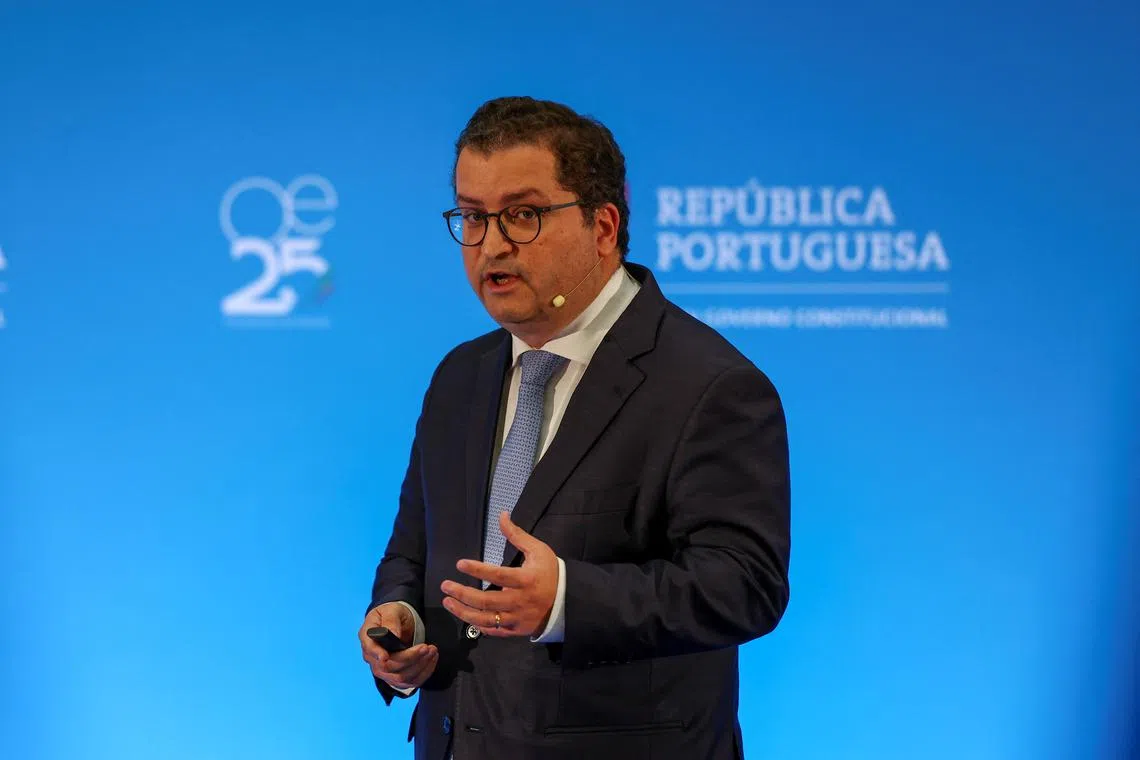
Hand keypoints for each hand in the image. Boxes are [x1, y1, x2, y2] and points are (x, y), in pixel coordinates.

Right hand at [358, 602, 437, 690]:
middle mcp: (373, 658)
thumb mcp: (391, 610)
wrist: (396, 623)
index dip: (378, 655)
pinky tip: (431, 660)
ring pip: (401, 678)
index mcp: (368, 639)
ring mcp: (384, 670)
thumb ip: (391, 621)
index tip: (387, 656)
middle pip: (389, 667)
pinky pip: (410, 682)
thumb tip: (394, 635)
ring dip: (420, 666)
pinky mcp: (396, 677)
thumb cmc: (391, 614)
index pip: (370, 651)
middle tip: (427, 647)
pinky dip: (424, 673)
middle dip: (410, 658)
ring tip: (432, 651)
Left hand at [440, 511, 558, 637]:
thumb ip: (517, 535)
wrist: (567, 600)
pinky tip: (466, 616)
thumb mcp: (537, 550)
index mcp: (525, 580)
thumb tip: (502, 515)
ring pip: (485, 619)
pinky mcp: (516, 630)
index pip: (497, 575)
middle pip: (486, 601)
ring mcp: (517, 618)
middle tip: (445, 586)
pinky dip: (478, 625)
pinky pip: (494, 631)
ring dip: (463, 612)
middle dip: (462, 594)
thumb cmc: (550, 572)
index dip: (477, 570)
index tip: (460, 564)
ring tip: (448, 602)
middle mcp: (520, 601)